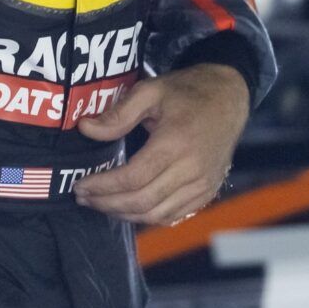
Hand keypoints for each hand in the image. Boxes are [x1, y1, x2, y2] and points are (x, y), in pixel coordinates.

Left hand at [72, 64, 249, 225]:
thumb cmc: (187, 92)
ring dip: (124, 214)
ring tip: (100, 204)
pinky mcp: (207, 192)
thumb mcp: (150, 90)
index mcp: (175, 143)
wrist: (228, 99)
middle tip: (83, 198)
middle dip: (107, 204)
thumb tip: (86, 129)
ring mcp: (202, 184)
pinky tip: (128, 208)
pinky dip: (147, 217)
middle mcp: (192, 170)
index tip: (80, 185)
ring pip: (157, 214)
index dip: (103, 186)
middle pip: (143, 201)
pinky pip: (173, 215)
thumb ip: (118, 113)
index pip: (133, 178)